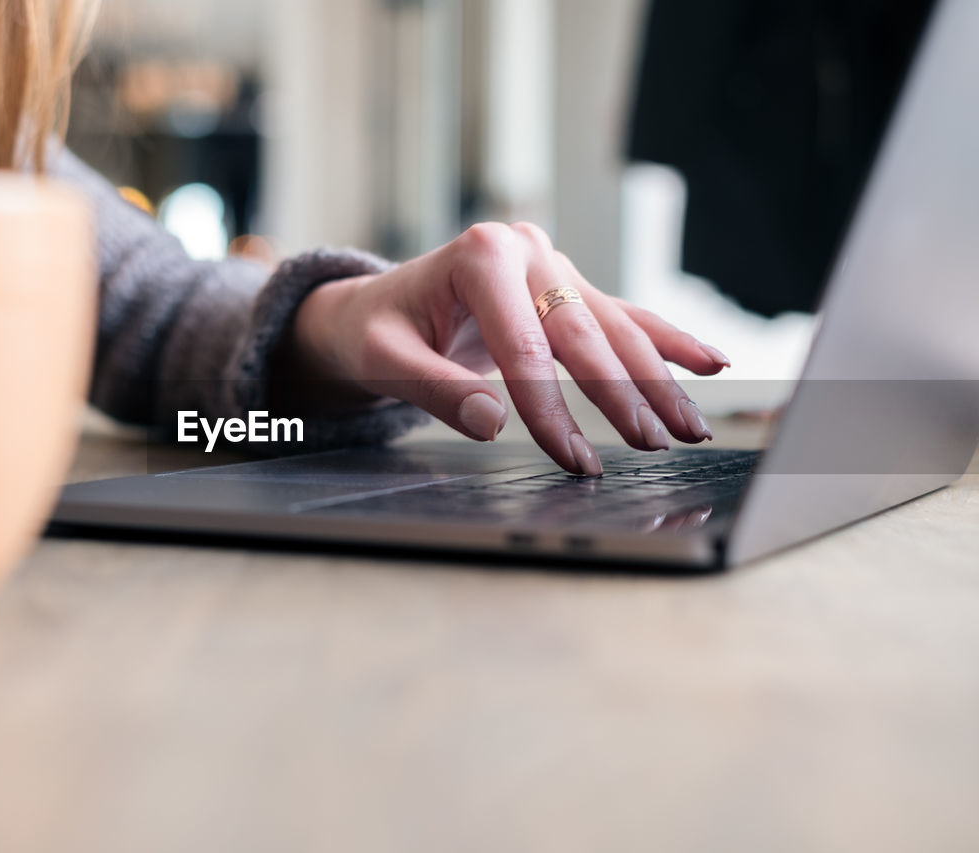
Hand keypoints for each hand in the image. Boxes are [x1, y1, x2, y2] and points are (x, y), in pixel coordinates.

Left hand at [284, 222, 730, 475]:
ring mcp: (550, 265)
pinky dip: (665, 343)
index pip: (526, 347)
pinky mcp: (564, 285)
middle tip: (651, 445)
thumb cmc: (376, 330)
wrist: (375, 306)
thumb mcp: (385, 359)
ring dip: (657, 379)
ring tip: (691, 427)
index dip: (551, 409)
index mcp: (480, 257)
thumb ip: (435, 388)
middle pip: (584, 333)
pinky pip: (621, 316)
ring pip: (614, 326)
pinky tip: (709, 363)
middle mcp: (525, 250)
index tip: (574, 459)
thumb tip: (492, 422)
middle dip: (621, 395)